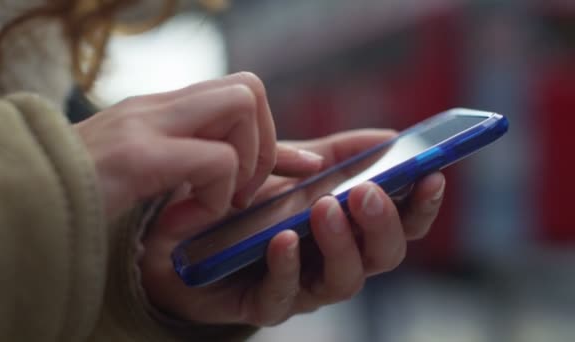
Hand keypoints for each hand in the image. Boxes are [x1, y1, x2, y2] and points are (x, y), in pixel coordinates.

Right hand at [75, 72, 280, 218]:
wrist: (19, 205)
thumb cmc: (81, 196)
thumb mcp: (142, 170)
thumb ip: (182, 161)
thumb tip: (228, 170)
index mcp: (161, 109)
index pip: (238, 93)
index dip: (272, 134)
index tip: (283, 173)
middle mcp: (158, 106)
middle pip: (249, 87)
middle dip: (266, 145)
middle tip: (241, 191)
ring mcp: (147, 124)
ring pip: (242, 106)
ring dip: (245, 166)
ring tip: (214, 204)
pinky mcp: (139, 156)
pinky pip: (216, 161)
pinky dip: (214, 200)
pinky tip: (181, 222)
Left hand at [141, 130, 445, 325]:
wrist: (183, 233)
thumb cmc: (247, 201)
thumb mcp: (290, 167)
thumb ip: (333, 154)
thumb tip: (386, 137)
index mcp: (349, 227)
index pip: (401, 222)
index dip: (421, 203)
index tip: (432, 174)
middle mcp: (334, 259)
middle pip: (384, 256)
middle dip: (383, 224)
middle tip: (366, 193)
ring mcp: (302, 286)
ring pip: (345, 281)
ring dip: (341, 244)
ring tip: (326, 208)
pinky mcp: (263, 304)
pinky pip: (284, 296)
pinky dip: (287, 265)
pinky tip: (282, 238)